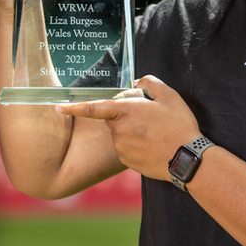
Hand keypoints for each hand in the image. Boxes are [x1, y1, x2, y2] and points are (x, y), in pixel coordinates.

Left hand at [54, 76, 200, 180]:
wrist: (187, 159)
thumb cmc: (178, 126)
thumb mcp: (168, 96)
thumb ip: (149, 83)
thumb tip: (137, 84)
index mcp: (125, 111)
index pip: (93, 108)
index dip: (74, 107)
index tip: (58, 108)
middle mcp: (119, 131)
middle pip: (113, 118)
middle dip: (125, 115)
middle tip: (149, 116)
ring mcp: (122, 148)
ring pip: (120, 134)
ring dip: (131, 131)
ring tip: (155, 133)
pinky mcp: (127, 162)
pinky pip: (126, 148)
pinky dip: (135, 145)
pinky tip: (153, 145)